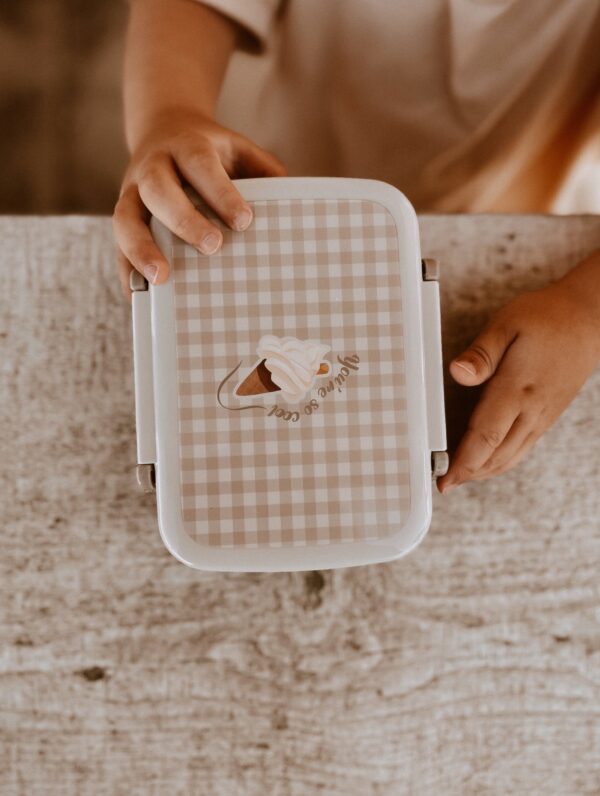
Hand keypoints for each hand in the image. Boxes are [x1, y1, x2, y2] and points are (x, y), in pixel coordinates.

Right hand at [113, 108, 286, 299]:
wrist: (163, 128)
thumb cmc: (209, 151)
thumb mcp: (238, 149)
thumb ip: (264, 170)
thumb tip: (291, 202)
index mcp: (185, 147)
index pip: (201, 166)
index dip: (221, 193)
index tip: (244, 221)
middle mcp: (152, 167)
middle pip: (158, 190)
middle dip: (183, 219)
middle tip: (212, 247)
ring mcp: (131, 193)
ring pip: (125, 218)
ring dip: (141, 249)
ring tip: (162, 279)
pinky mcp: (123, 218)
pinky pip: (118, 246)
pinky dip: (127, 270)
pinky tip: (141, 296)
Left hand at [437, 277, 599, 491]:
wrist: (589, 318)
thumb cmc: (546, 317)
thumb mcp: (507, 324)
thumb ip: (481, 353)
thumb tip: (458, 373)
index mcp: (517, 389)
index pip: (486, 438)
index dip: (463, 464)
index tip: (445, 480)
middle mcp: (532, 410)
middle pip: (497, 456)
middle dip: (469, 474)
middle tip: (444, 483)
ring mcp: (543, 416)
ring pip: (511, 457)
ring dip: (485, 471)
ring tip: (460, 477)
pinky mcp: (548, 415)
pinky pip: (522, 448)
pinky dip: (501, 461)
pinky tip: (487, 460)